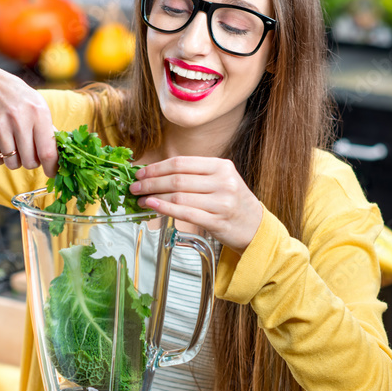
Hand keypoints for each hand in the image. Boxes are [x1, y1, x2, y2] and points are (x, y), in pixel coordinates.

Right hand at [0, 67, 57, 175]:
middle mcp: (19, 118)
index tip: (52, 173)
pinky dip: (0, 158)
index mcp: (38, 112)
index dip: (52, 168)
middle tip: (29, 152)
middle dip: (31, 162)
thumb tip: (61, 155)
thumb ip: (49, 130)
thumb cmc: (17, 98)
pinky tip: (1, 144)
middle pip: (30, 162)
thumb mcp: (38, 106)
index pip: (48, 152)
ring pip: (12, 163)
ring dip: (15, 160)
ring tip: (14, 146)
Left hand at [129, 156, 262, 252]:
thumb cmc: (233, 203)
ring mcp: (221, 201)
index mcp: (221, 166)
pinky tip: (153, 206)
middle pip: (177, 178)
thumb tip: (158, 174)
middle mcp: (223, 181)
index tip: (141, 173)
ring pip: (179, 195)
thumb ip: (195, 175)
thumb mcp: (221, 180)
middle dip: (151, 182)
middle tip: (135, 186)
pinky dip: (165, 208)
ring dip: (154, 196)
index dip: (157, 167)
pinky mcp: (217, 220)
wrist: (256, 228)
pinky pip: (185, 212)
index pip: (181, 162)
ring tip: (141, 198)